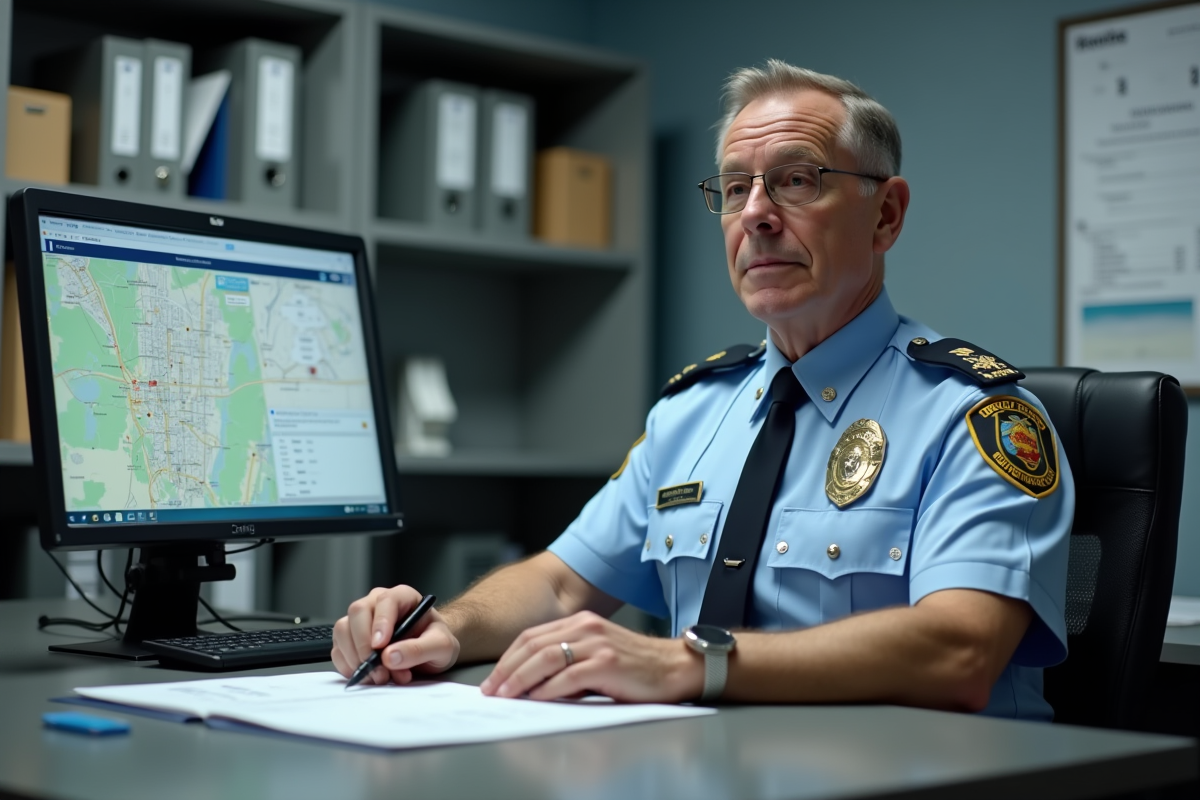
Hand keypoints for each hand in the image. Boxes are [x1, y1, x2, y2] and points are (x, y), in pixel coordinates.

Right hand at [331, 585, 459, 685]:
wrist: (431, 653)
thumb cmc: (436, 642)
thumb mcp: (441, 647)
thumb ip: (419, 649)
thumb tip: (390, 656)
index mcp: (402, 597)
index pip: (386, 601)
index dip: (381, 622)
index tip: (381, 646)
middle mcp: (377, 603)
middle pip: (357, 613)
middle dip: (365, 645)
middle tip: (380, 672)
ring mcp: (361, 621)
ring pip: (343, 631)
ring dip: (356, 658)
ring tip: (379, 677)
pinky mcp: (350, 640)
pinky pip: (338, 650)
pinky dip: (349, 666)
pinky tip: (368, 677)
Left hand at [479, 611, 702, 702]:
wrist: (674, 667)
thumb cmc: (635, 667)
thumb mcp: (597, 654)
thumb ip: (568, 661)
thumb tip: (532, 683)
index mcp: (581, 622)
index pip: (532, 636)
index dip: (508, 658)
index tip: (493, 679)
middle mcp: (586, 627)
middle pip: (533, 645)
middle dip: (506, 669)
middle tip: (491, 690)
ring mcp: (597, 643)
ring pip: (546, 657)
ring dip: (520, 678)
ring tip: (506, 695)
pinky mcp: (608, 662)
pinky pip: (568, 676)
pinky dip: (548, 688)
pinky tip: (536, 698)